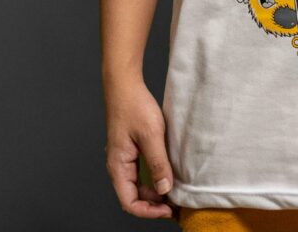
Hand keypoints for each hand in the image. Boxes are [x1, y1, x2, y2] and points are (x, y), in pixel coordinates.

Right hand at [104, 75, 176, 219]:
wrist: (125, 85)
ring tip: (177, 193)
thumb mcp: (150, 135)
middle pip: (135, 197)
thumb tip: (165, 189)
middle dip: (156, 205)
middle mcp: (119, 167)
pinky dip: (156, 178)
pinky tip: (171, 175)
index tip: (169, 210)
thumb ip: (157, 162)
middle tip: (179, 205)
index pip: (129, 203)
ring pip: (140, 185)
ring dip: (157, 192)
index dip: (149, 211)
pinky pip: (143, 172)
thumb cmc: (133, 106)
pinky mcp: (133, 151)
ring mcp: (126, 159)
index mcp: (118, 167)